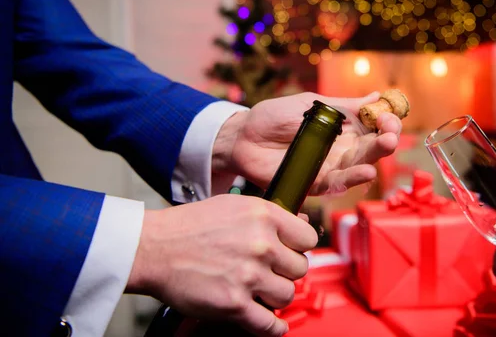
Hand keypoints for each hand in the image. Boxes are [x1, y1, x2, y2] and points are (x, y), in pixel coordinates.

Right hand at [126, 194, 317, 336]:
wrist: (153, 248)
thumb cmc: (189, 226)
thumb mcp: (234, 206)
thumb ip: (270, 217)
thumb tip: (303, 225)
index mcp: (263, 216)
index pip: (307, 239)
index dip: (299, 248)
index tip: (289, 253)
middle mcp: (260, 244)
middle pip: (300, 268)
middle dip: (286, 272)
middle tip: (269, 272)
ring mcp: (248, 275)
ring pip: (287, 295)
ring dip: (275, 296)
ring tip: (259, 290)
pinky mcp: (234, 304)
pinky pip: (270, 325)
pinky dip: (273, 328)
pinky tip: (272, 324)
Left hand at [212, 92, 401, 194]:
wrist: (243, 136)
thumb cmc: (274, 117)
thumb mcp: (311, 105)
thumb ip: (343, 106)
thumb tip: (377, 95)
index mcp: (343, 127)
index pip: (374, 127)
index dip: (386, 122)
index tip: (388, 117)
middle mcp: (342, 149)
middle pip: (371, 148)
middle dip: (386, 141)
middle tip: (390, 135)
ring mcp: (330, 167)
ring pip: (359, 167)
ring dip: (374, 160)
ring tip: (384, 148)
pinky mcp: (315, 184)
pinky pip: (337, 184)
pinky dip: (353, 179)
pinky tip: (365, 172)